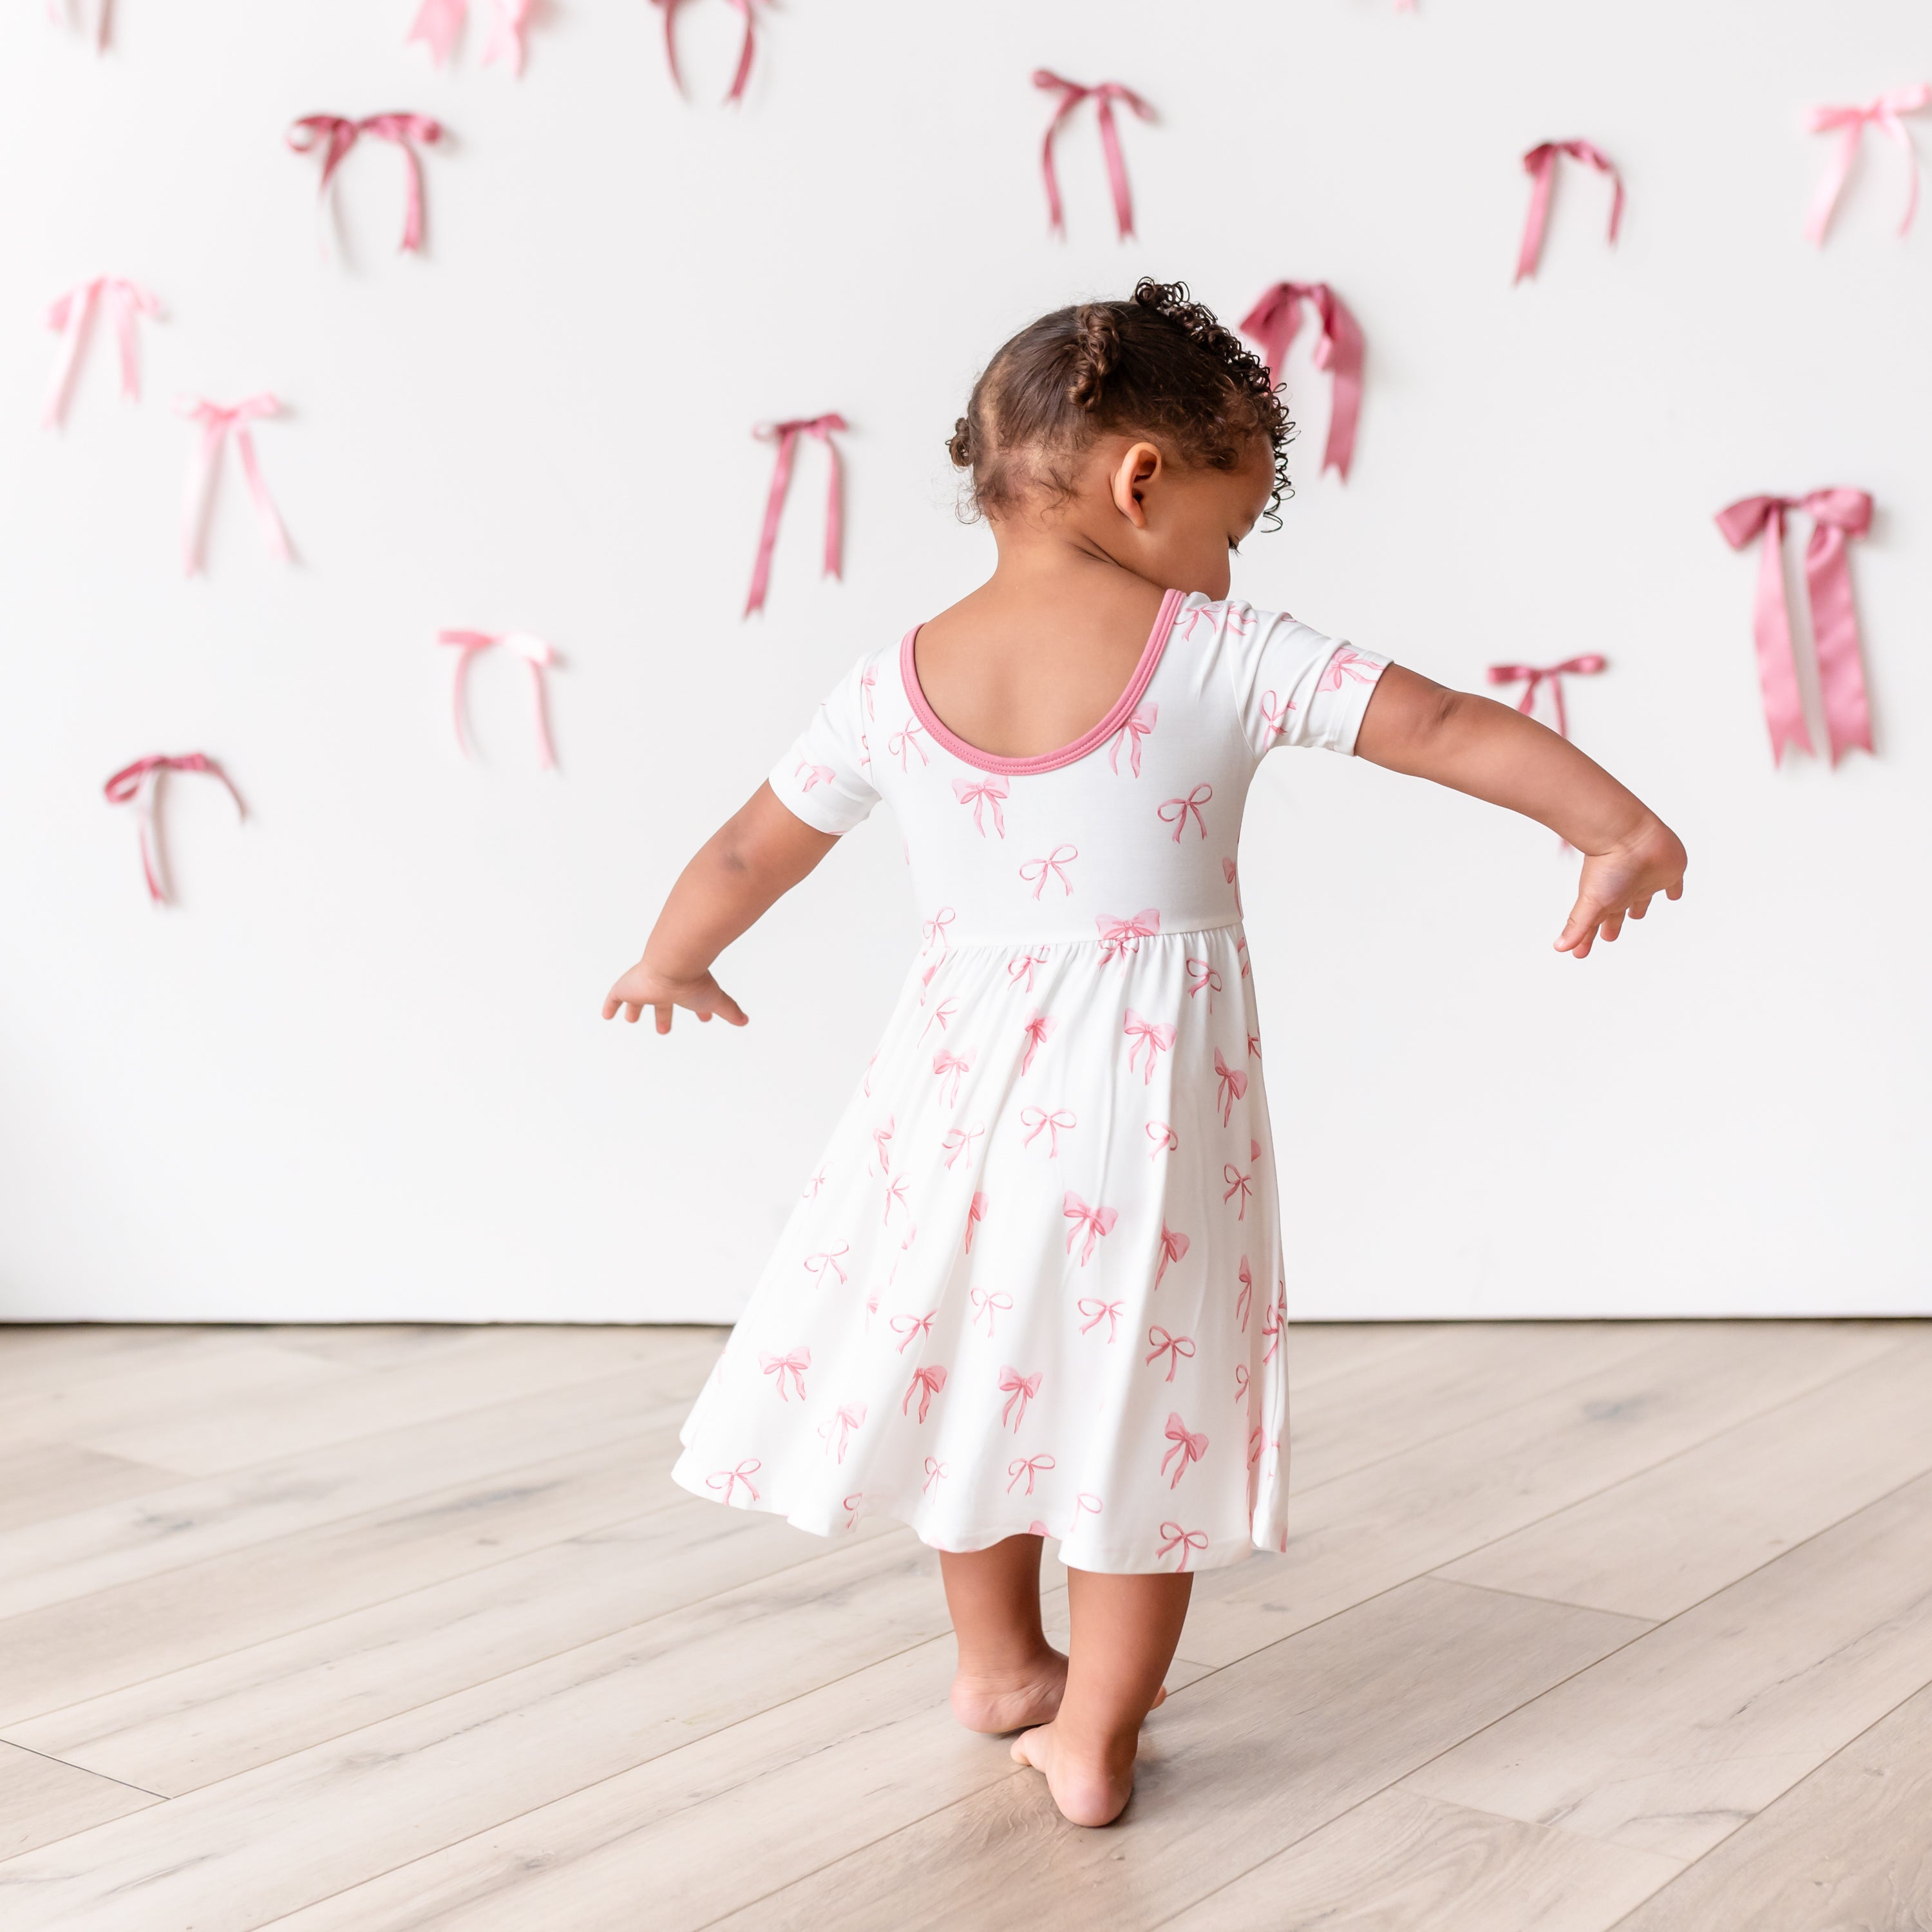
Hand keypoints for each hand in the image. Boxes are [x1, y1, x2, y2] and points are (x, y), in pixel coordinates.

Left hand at [602, 957, 747, 1032]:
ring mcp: (644, 988)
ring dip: (635, 1009)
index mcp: (684, 990)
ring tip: (631, 1019)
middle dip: (663, 1015)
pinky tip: (606, 1015)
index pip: (691, 1001)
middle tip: (663, 1029)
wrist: (673, 966)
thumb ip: (730, 1011)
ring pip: (638, 999)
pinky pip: (615, 998)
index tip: (703, 1019)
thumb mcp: (714, 1001)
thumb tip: (745, 1021)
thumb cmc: (694, 981)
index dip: (697, 1011)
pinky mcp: (626, 988)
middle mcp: (664, 988)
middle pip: (662, 1003)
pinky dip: (610, 1006)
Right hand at [1555, 816, 1686, 959]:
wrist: (1629, 835)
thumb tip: (1559, 949)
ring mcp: (1646, 882)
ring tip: (1636, 915)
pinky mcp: (1668, 873)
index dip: (1587, 940)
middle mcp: (1623, 892)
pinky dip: (1673, 890)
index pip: (1593, 925)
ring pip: (1641, 899)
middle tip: (1609, 935)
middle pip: (1616, 914)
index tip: (1580, 954)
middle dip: (1611, 925)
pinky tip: (1674, 895)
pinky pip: (1673, 884)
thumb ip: (1577, 926)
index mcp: (1606, 901)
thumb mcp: (1591, 902)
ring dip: (1639, 907)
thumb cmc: (1607, 867)